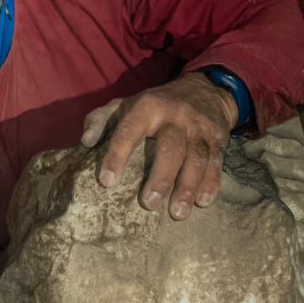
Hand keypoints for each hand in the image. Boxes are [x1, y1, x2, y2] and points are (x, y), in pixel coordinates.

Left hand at [80, 73, 235, 219]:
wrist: (204, 89)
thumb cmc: (155, 104)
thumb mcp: (125, 104)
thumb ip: (101, 119)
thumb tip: (85, 142)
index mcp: (147, 106)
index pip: (130, 130)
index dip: (117, 155)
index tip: (107, 181)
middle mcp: (175, 116)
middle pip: (170, 147)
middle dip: (161, 177)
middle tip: (149, 204)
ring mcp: (199, 127)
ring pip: (196, 157)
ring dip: (187, 187)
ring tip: (177, 213)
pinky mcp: (218, 138)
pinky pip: (216, 162)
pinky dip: (211, 183)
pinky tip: (202, 203)